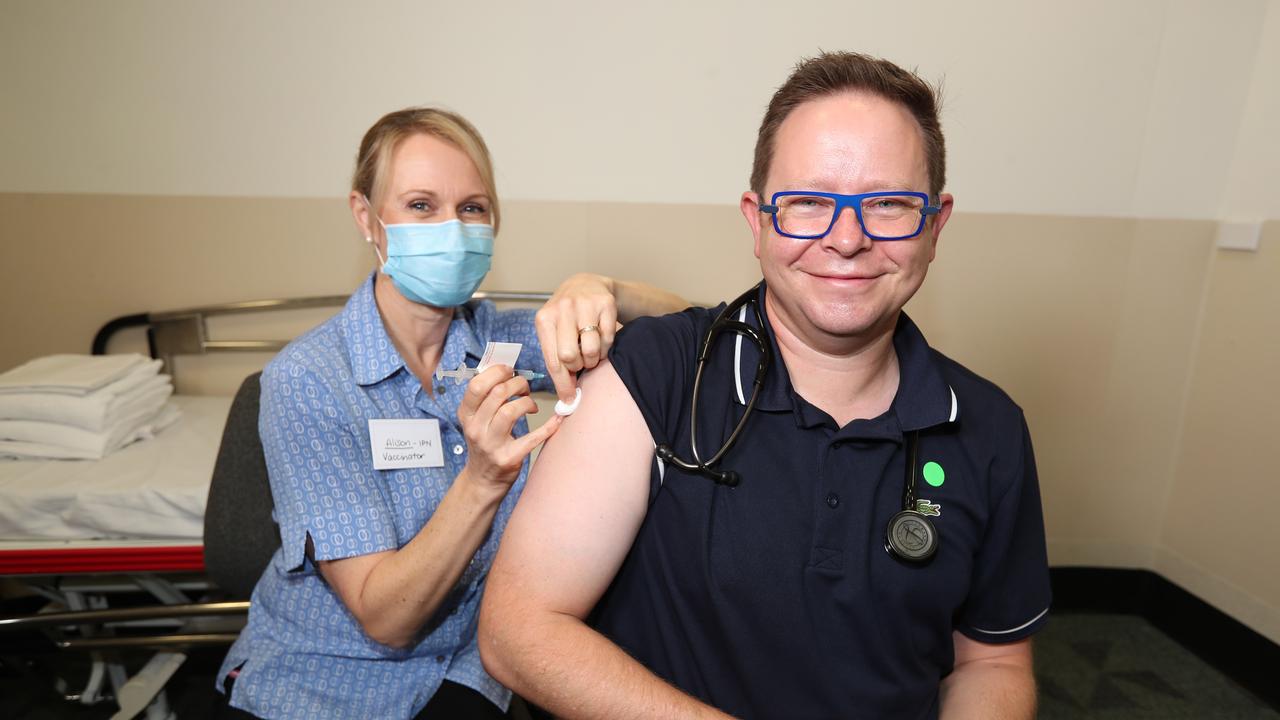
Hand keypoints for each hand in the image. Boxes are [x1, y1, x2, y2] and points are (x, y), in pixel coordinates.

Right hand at [457, 365, 561, 489]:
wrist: (482, 480)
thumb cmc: (485, 443)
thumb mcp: (476, 420)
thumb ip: (486, 398)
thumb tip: (506, 371)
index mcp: (466, 415)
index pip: (476, 385)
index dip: (497, 372)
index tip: (510, 372)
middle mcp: (476, 429)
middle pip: (497, 393)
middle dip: (518, 384)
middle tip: (525, 389)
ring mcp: (491, 445)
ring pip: (510, 411)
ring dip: (527, 402)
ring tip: (531, 405)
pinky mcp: (509, 458)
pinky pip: (532, 438)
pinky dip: (548, 426)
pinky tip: (557, 419)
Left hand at [536, 273, 620, 401]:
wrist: (586, 285)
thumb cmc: (567, 316)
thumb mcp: (554, 332)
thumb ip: (556, 359)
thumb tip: (567, 395)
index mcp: (545, 319)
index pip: (552, 360)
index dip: (562, 384)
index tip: (569, 399)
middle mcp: (563, 309)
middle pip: (570, 356)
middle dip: (577, 366)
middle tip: (580, 363)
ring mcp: (585, 304)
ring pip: (591, 349)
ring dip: (593, 358)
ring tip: (590, 352)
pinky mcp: (605, 304)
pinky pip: (608, 339)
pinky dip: (605, 347)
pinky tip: (600, 340)